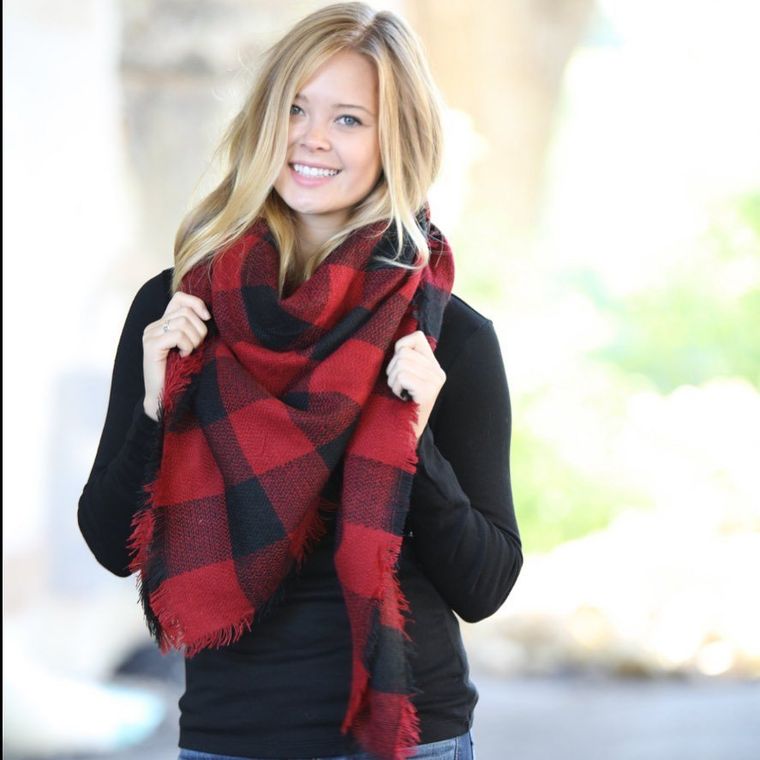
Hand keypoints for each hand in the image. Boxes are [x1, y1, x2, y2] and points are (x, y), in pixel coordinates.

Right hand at [142, 292, 210, 420]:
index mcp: (163, 323)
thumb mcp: (190, 345)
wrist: (164, 396)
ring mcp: (150, 334)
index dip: (196, 303)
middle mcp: (154, 326)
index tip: (207, 317)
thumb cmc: (181, 372)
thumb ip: (193, 328)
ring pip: (183, 322)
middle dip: (199, 329)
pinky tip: (184, 356)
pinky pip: (177, 335)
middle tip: (197, 346)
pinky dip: (186, 345)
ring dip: (194, 339)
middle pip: (185, 312)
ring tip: (190, 352)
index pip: (179, 298)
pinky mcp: (151, 345)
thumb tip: (207, 313)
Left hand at [386, 330, 445, 440]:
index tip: (398, 364)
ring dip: (393, 379)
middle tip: (397, 385)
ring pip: (401, 363)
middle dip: (392, 368)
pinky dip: (396, 387)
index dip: (401, 346)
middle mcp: (438, 372)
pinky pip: (403, 375)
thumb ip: (407, 360)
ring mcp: (435, 381)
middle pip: (404, 352)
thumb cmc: (401, 405)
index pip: (417, 337)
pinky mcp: (428, 391)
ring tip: (399, 392)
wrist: (406, 435)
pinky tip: (401, 397)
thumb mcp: (407, 379)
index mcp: (434, 366)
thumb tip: (397, 344)